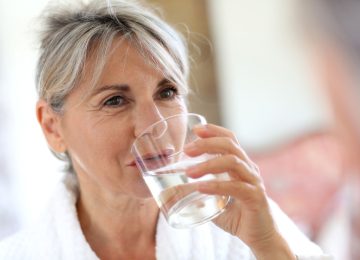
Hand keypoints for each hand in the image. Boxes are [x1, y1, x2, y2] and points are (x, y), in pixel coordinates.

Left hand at [184, 124, 294, 258]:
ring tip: (189, 172)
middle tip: (187, 150)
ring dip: (208, 164)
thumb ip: (197, 192)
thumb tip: (171, 190)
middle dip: (207, 143)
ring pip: (233, 162)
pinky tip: (201, 187)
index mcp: (240, 165)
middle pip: (230, 145)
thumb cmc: (236, 215)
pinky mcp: (255, 197)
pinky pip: (236, 187)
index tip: (195, 129)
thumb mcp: (213, 199)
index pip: (230, 139)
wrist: (260, 236)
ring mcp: (253, 182)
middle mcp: (248, 169)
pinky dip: (216, 186)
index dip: (214, 130)